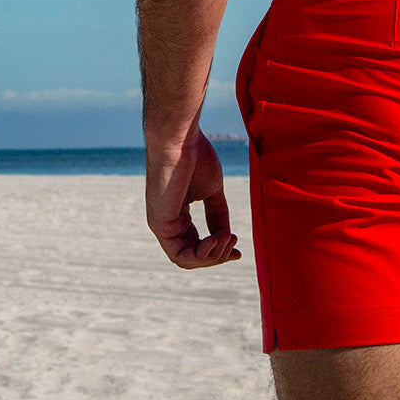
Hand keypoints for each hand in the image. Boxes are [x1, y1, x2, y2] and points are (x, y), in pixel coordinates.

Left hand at [145, 127, 241, 268]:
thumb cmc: (195, 156)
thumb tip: (225, 236)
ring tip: (227, 239)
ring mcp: (161, 225)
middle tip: (235, 242)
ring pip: (186, 259)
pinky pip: (179, 254)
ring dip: (211, 256)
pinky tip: (215, 240)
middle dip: (217, 256)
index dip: (218, 251)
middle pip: (192, 256)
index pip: (195, 244)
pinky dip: (200, 254)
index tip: (238, 250)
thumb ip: (217, 214)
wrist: (181, 140)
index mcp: (177, 214)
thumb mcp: (212, 191)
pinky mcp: (160, 224)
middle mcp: (167, 223)